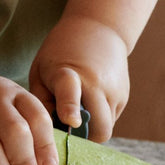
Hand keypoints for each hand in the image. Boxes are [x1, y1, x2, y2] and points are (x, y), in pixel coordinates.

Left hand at [28, 14, 129, 141]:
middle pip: (98, 128)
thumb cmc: (60, 52)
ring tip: (77, 108)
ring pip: (106, 127)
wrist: (97, 27)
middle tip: (68, 128)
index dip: (69, 106)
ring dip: (91, 127)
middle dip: (84, 137)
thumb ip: (41, 100)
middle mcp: (96, 83)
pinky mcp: (124, 96)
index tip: (71, 120)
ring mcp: (114, 91)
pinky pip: (111, 118)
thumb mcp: (40, 69)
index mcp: (68, 72)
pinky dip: (99, 117)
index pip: (70, 90)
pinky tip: (89, 99)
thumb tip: (47, 132)